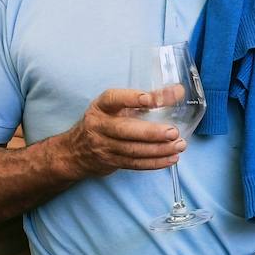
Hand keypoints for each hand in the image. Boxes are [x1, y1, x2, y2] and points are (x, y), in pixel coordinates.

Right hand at [65, 88, 186, 177]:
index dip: (131, 98)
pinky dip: (155, 162)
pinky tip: (171, 158)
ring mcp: (104, 146)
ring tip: (179, 145)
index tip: (149, 98)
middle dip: (151, 132)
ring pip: (133, 150)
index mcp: (102, 106)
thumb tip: (179, 91)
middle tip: (173, 132)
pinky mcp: (111, 162)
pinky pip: (135, 163)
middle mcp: (100, 126)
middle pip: (125, 130)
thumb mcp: (117, 106)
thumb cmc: (105, 121)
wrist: (75, 151)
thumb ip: (147, 98)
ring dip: (159, 150)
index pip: (114, 99)